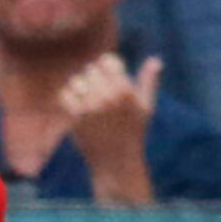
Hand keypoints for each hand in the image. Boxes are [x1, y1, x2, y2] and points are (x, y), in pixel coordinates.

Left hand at [61, 54, 159, 200]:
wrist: (116, 162)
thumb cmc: (133, 133)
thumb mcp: (146, 107)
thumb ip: (149, 82)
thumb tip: (155, 60)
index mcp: (125, 90)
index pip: (107, 60)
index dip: (105, 64)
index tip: (107, 72)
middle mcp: (107, 96)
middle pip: (91, 69)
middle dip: (93, 76)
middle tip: (97, 87)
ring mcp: (90, 107)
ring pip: (77, 81)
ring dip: (80, 85)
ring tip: (86, 94)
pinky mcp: (76, 118)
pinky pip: (65, 95)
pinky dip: (68, 96)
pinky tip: (76, 102)